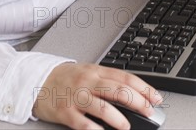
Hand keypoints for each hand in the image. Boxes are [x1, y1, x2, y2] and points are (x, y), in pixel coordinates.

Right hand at [33, 62, 162, 129]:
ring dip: (118, 118)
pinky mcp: (65, 112)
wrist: (38, 80)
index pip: (126, 78)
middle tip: (150, 112)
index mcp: (97, 71)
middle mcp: (88, 82)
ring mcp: (77, 97)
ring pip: (103, 106)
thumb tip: (134, 95)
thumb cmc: (67, 78)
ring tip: (127, 126)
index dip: (144, 88)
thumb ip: (108, 81)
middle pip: (118, 90)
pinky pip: (83, 123)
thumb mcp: (89, 72)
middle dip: (138, 102)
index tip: (157, 98)